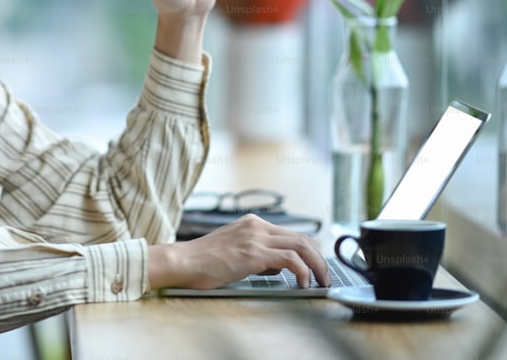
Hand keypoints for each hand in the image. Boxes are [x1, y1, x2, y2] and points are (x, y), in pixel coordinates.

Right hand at [147, 214, 331, 290]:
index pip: (291, 233)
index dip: (309, 250)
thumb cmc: (202, 261)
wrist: (183, 261)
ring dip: (316, 265)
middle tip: (324, 276)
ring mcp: (256, 238)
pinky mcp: (254, 253)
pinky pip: (290, 259)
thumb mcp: (233, 250)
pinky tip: (302, 283)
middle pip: (302, 237)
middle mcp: (256, 226)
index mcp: (252, 223)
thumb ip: (255, 253)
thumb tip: (274, 267)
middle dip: (319, 258)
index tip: (316, 266)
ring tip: (320, 281)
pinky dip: (302, 271)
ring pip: (301, 245)